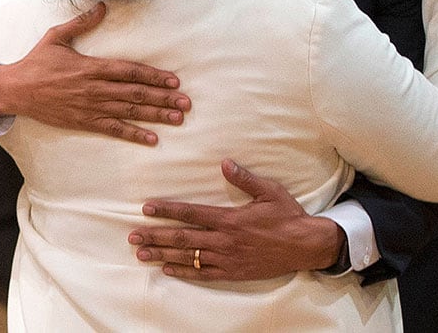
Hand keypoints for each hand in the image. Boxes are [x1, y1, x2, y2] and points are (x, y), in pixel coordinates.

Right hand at [0, 2, 190, 144]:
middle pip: (135, 94)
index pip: (130, 71)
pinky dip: (133, 134)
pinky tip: (152, 139)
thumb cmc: (36, 62)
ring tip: (177, 118)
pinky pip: (113, 129)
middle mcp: (95, 88)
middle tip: (186, 103)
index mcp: (91, 67)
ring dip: (155, 116)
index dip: (153, 76)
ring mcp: (90, 107)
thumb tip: (102, 6)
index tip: (174, 80)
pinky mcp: (84, 121)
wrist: (15, 90)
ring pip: (129, 112)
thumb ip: (81, 22)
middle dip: (163, 98)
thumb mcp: (56, 36)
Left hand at [128, 159, 345, 279]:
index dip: (167, 210)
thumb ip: (245, 178)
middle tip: (133, 236)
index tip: (147, 208)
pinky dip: (184, 272)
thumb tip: (225, 162)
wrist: (305, 246)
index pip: (191, 213)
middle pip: (182, 238)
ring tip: (142, 254)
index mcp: (230, 219)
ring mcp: (227, 259)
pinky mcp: (233, 272)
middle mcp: (224, 240)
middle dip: (155, 236)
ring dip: (163, 255)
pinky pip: (203, 274)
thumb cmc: (287, 216)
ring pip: (188, 257)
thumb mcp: (269, 192)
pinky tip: (168, 269)